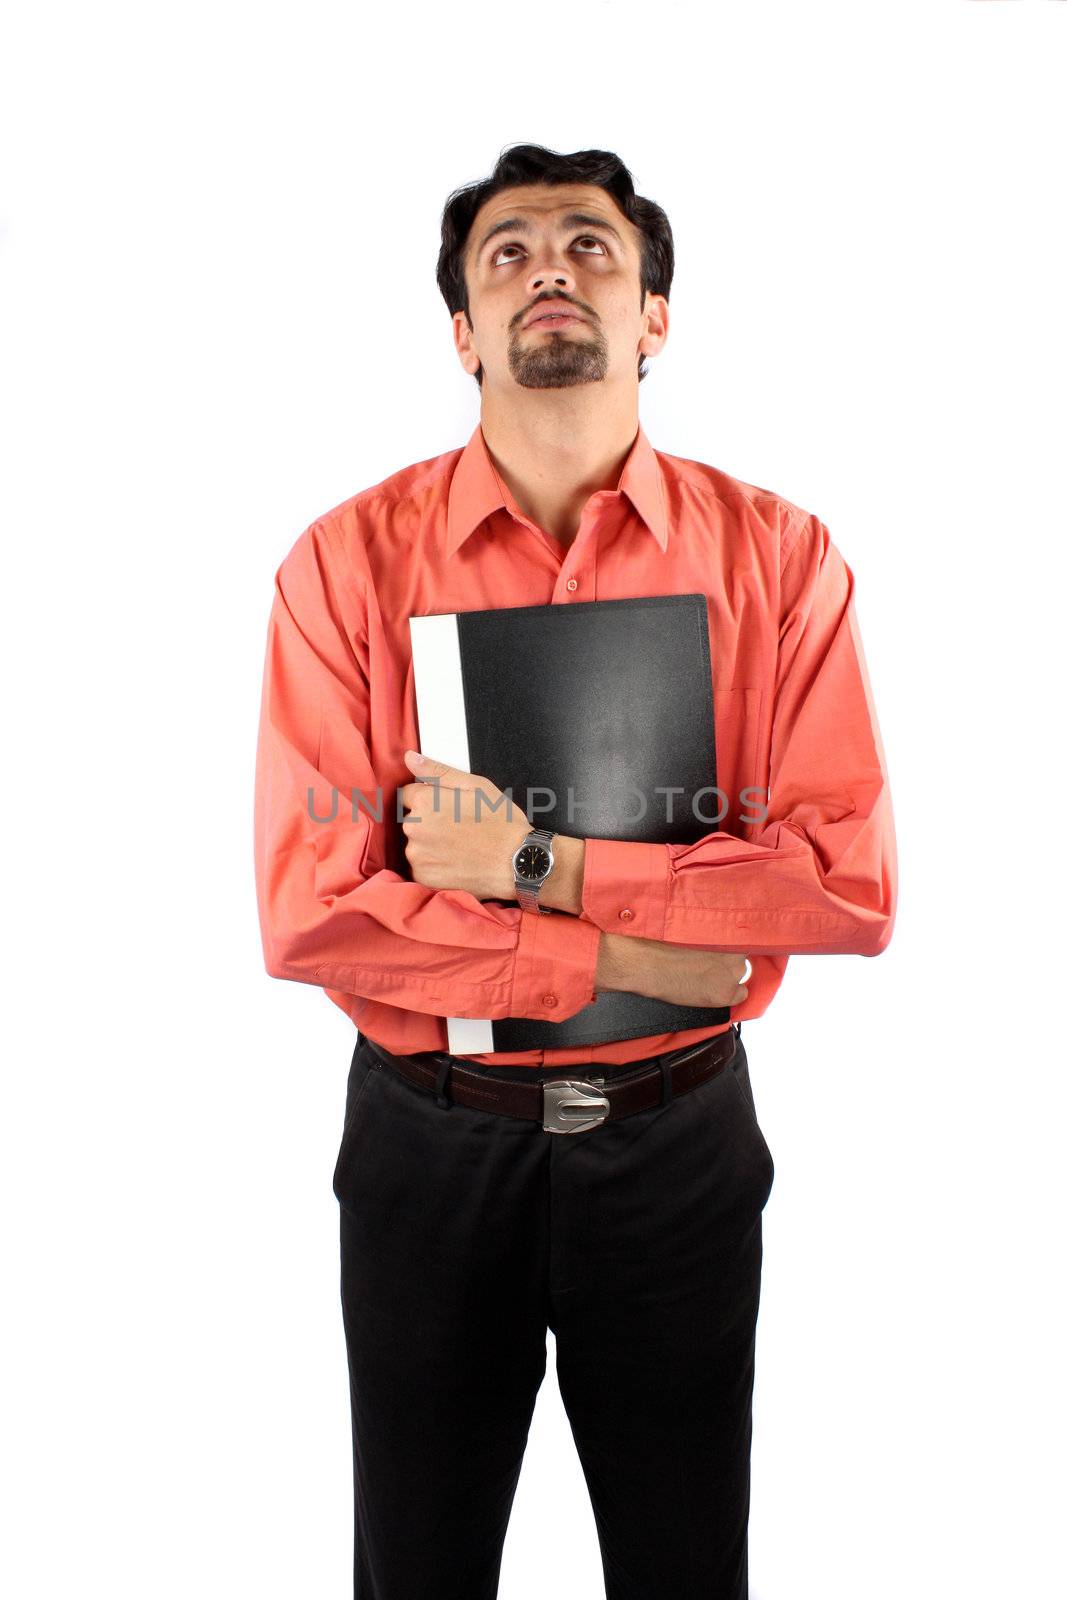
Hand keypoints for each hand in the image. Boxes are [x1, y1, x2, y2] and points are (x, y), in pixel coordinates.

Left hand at [399, 750, 530, 900]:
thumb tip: (410, 759)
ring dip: (431, 844)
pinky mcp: (423, 877)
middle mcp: (414, 828)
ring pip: (416, 844)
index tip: (448, 808)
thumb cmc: (501, 823)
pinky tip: (455, 861)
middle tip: (459, 827)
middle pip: (412, 820)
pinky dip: (434, 865)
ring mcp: (417, 855)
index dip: (430, 799)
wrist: (517, 862)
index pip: (409, 794)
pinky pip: (420, 866)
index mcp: (425, 802)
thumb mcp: (475, 786)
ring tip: (460, 846)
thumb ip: (438, 771)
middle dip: (430, 821)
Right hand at [597, 934, 749, 1007]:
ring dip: (727, 974)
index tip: (723, 947)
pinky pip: (741, 994)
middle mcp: (737, 950)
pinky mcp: (726, 993)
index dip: (731, 943)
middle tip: (708, 961)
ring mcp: (733, 972)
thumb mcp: (692, 924)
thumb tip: (717, 930)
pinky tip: (714, 990)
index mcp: (730, 929)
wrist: (649, 964)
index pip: (744, 936)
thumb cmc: (664, 941)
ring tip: (705, 974)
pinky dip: (730, 993)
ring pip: (739, 972)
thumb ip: (710, 926)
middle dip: (727, 958)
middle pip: (741, 954)